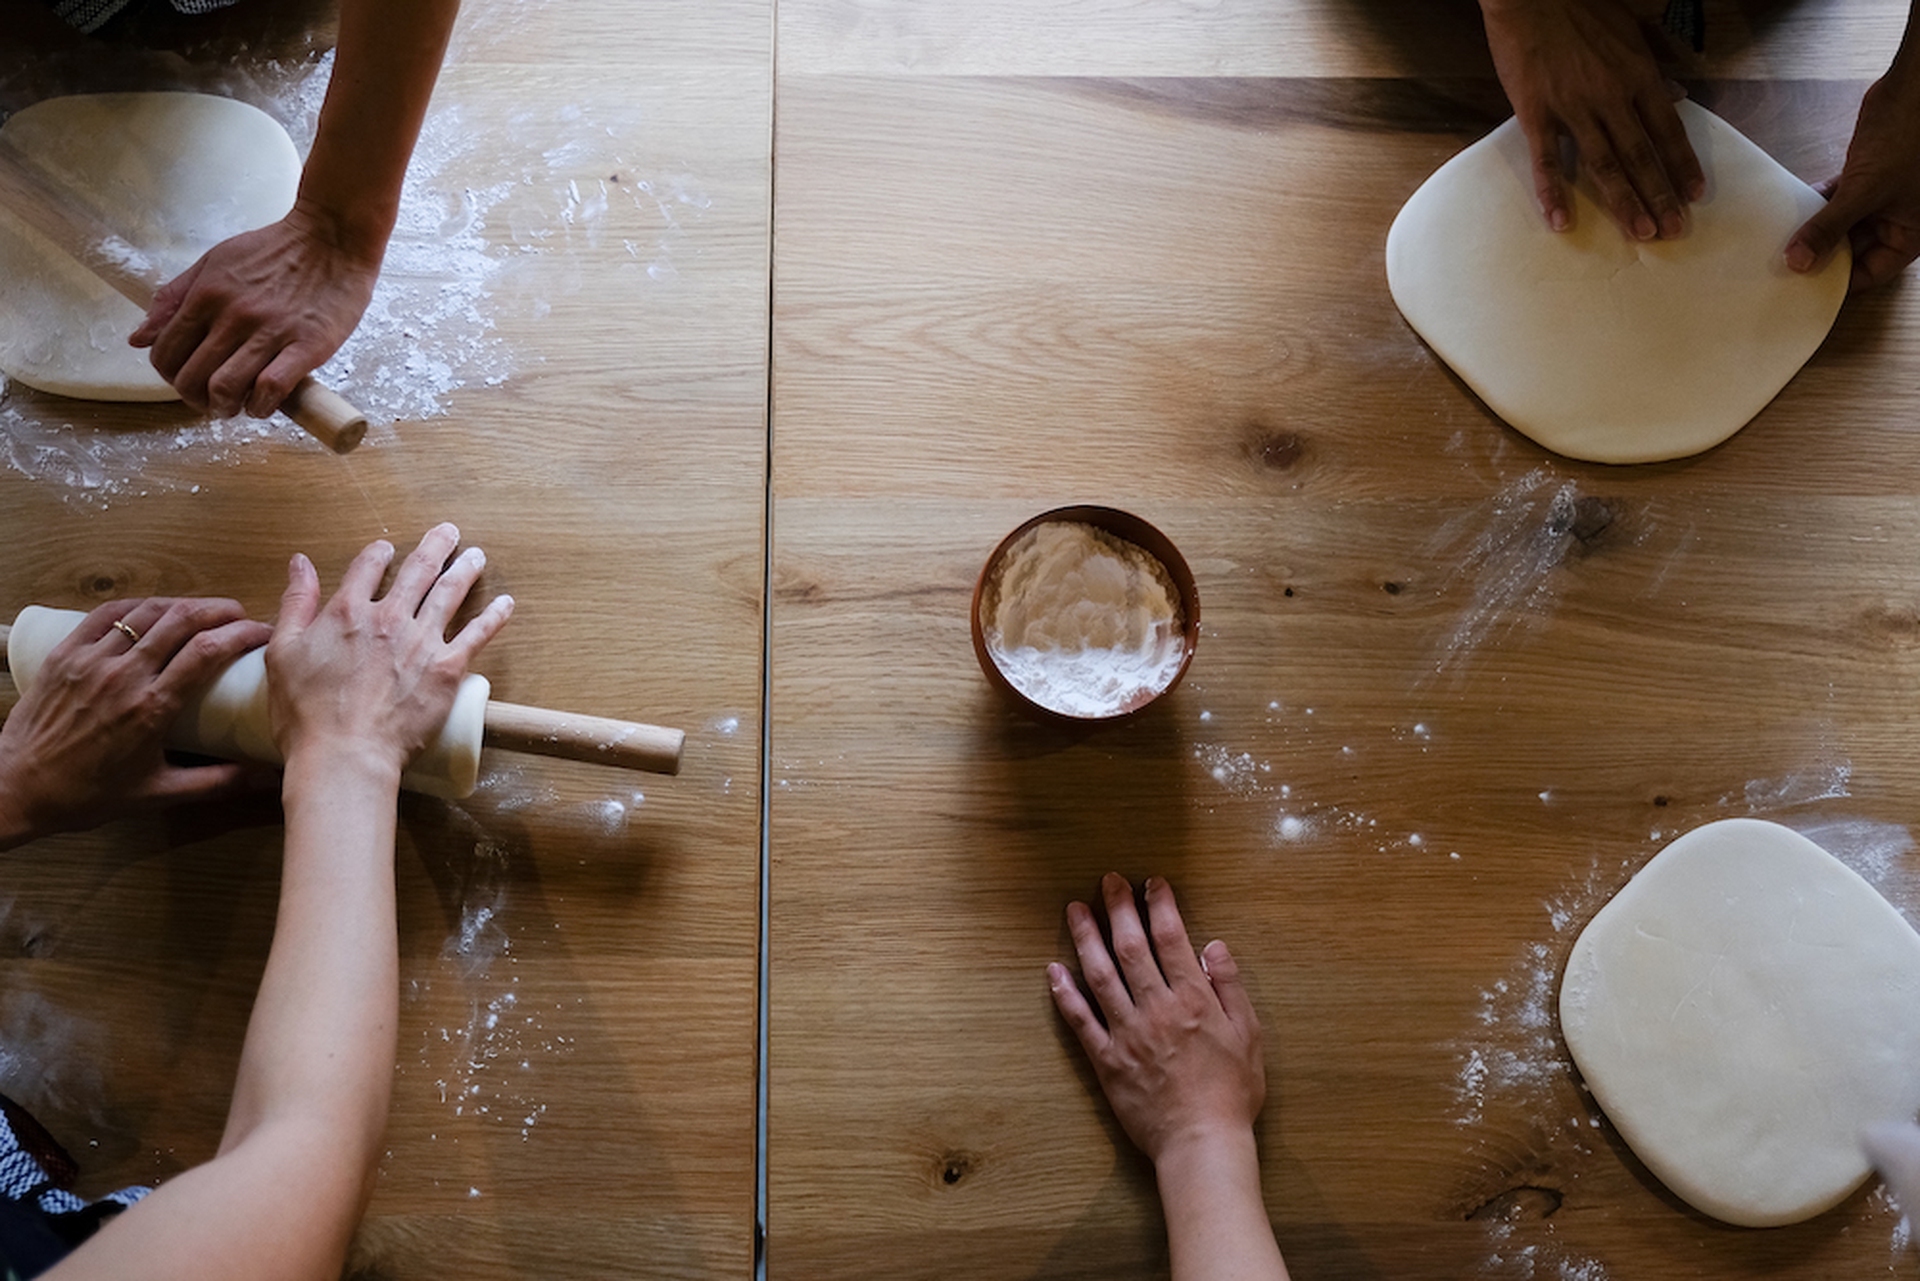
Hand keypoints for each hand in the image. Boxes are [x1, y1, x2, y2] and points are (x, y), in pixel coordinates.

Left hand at [0, 599, 269, 846]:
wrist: (17, 787)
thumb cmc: (88, 794)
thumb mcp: (159, 793)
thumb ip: (217, 783)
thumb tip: (267, 778)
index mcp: (152, 708)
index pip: (208, 651)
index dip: (243, 633)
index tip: (263, 633)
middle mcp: (123, 676)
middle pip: (182, 619)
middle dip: (221, 609)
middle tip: (240, 616)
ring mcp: (91, 660)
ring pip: (147, 611)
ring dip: (183, 604)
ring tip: (203, 611)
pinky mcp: (65, 654)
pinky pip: (107, 614)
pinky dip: (138, 605)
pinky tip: (154, 608)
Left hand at [128, 201, 381, 419]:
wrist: (333, 238)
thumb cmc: (276, 250)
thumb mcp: (215, 261)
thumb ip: (176, 298)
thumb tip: (139, 338)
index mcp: (207, 293)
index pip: (166, 351)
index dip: (170, 376)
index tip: (187, 381)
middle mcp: (233, 314)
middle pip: (192, 377)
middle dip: (195, 399)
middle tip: (211, 401)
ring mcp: (271, 331)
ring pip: (226, 387)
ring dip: (225, 407)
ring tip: (236, 406)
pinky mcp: (308, 346)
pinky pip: (271, 388)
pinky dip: (261, 406)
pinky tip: (264, 404)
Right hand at [266, 524, 511, 779]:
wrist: (346, 753)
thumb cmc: (306, 713)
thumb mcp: (283, 651)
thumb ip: (295, 602)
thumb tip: (300, 563)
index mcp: (348, 611)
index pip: (368, 567)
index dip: (379, 553)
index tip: (388, 547)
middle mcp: (389, 618)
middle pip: (418, 571)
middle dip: (436, 547)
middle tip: (449, 533)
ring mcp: (422, 642)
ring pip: (450, 594)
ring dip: (465, 570)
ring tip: (476, 555)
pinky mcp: (448, 669)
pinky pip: (478, 635)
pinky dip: (494, 616)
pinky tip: (506, 603)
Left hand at [1049, 874, 1264, 1162]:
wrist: (1202, 1142)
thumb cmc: (1232, 1092)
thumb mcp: (1249, 1035)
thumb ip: (1230, 987)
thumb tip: (1214, 946)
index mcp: (1193, 999)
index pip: (1172, 939)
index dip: (1160, 906)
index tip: (1151, 883)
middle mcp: (1156, 1008)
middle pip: (1131, 947)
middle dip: (1119, 908)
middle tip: (1108, 880)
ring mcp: (1127, 1033)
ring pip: (1100, 975)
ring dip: (1086, 938)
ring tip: (1076, 910)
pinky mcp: (1107, 1060)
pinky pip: (1080, 1021)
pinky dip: (1065, 994)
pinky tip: (1053, 970)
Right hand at [1481, 0, 1702, 239]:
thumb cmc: (1583, 9)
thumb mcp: (1631, 30)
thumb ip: (1656, 64)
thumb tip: (1677, 94)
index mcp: (1637, 75)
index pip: (1667, 129)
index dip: (1682, 164)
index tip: (1695, 195)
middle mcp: (1611, 97)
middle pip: (1641, 155)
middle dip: (1660, 194)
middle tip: (1673, 230)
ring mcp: (1572, 108)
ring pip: (1604, 164)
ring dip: (1624, 201)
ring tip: (1639, 233)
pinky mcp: (1536, 113)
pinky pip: (1547, 160)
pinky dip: (1554, 193)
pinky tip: (1561, 222)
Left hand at [1786, 67, 1919, 291]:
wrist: (1915, 88)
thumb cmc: (1908, 138)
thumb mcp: (1865, 191)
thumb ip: (1830, 227)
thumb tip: (1798, 262)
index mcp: (1910, 234)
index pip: (1871, 273)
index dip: (1838, 282)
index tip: (1801, 289)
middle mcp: (1897, 219)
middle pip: (1853, 250)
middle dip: (1821, 255)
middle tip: (1780, 268)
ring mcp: (1882, 198)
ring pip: (1843, 224)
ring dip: (1815, 230)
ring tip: (1779, 243)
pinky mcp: (1867, 175)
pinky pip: (1839, 200)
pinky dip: (1818, 204)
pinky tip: (1792, 210)